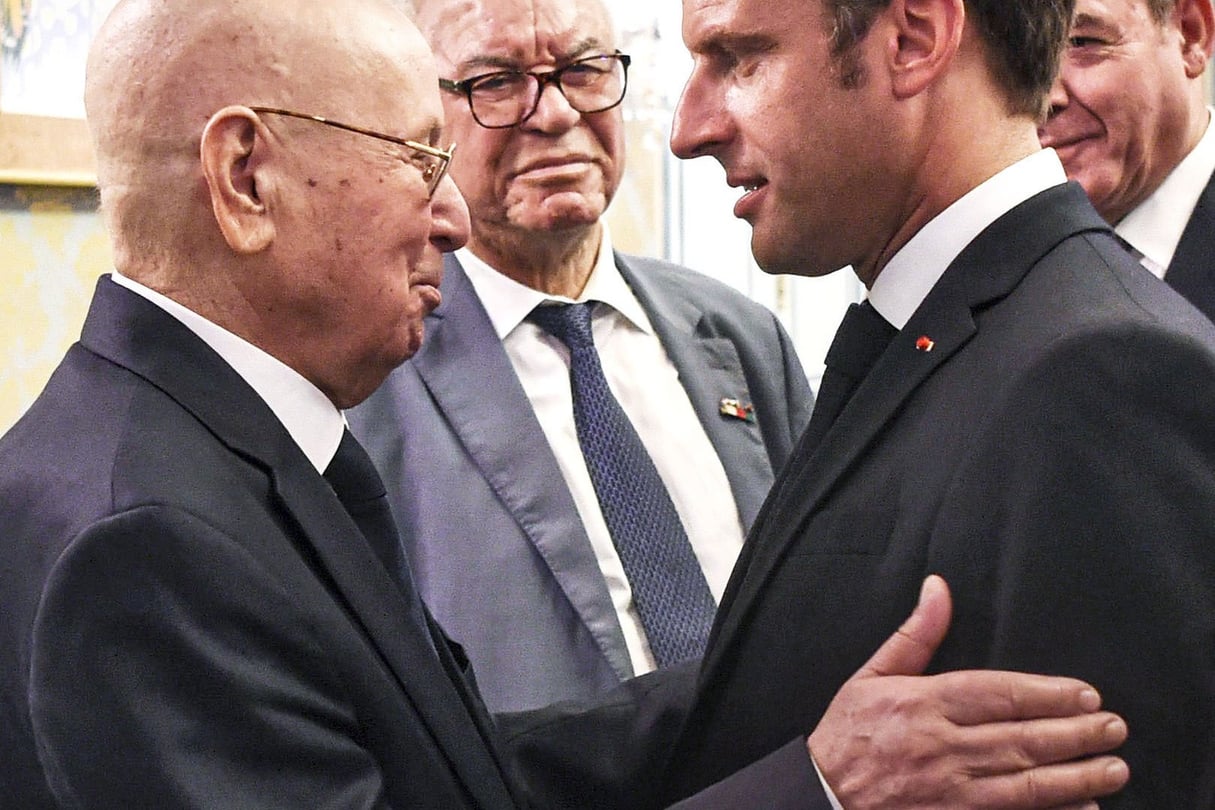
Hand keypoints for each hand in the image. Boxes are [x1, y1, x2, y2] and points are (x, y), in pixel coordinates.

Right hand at [807, 575, 1128, 808]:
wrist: (820, 798)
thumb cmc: (847, 735)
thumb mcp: (871, 675)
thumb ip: (915, 634)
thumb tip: (938, 588)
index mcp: (923, 704)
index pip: (999, 694)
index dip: (1048, 694)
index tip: (1086, 694)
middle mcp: (941, 747)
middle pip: (1022, 739)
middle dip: (1076, 734)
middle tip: (1114, 728)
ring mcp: (950, 793)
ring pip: (1025, 784)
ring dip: (1076, 777)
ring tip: (1113, 769)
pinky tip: (1080, 809)